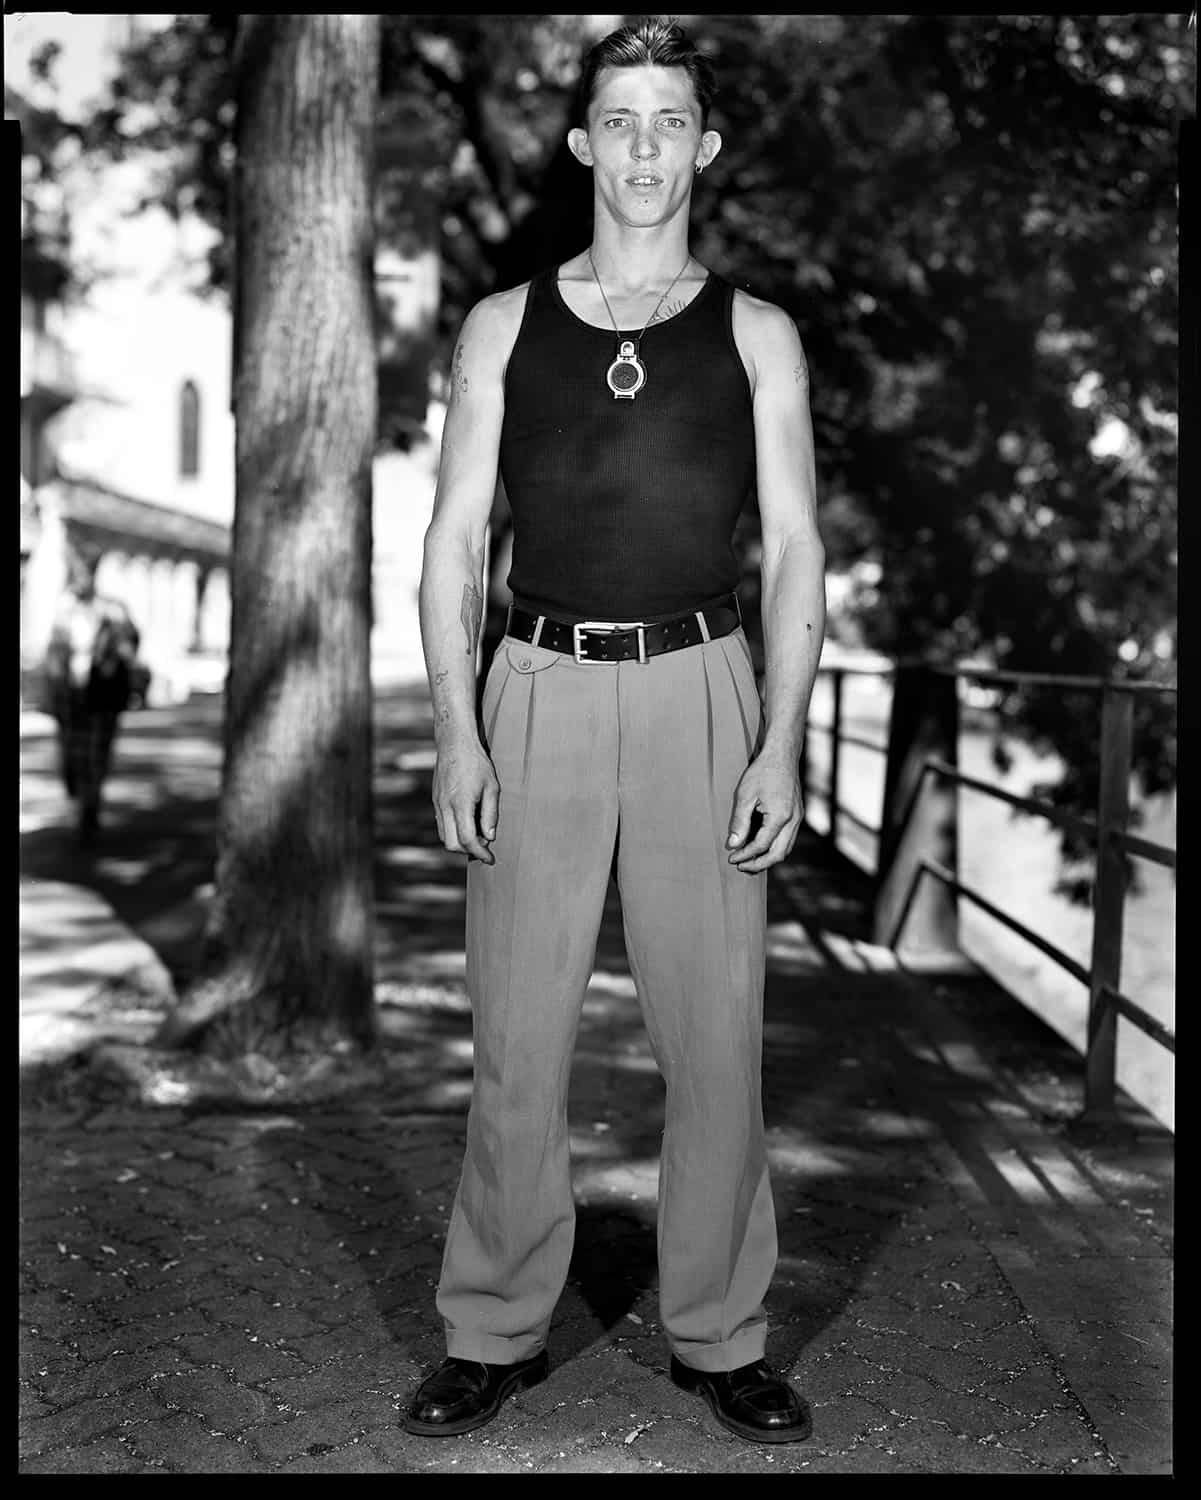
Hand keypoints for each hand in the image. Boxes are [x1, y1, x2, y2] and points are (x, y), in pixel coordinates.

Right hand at [432, 736, 498, 864]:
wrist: (454, 743)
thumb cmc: (477, 763)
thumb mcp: (492, 787)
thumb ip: (490, 814)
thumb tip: (489, 837)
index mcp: (461, 804)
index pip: (468, 840)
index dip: (480, 853)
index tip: (490, 859)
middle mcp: (445, 806)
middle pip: (452, 843)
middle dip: (468, 850)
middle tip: (485, 844)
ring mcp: (438, 804)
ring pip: (444, 836)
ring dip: (459, 842)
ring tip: (477, 833)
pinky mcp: (435, 800)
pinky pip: (441, 824)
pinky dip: (453, 831)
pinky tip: (466, 822)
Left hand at [726, 752, 802, 873]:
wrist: (782, 755)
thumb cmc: (762, 772)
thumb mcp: (744, 795)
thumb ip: (739, 822)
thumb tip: (733, 845)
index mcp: (780, 817)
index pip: (760, 846)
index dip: (744, 855)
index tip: (731, 858)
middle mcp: (793, 821)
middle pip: (778, 854)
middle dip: (758, 864)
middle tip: (740, 866)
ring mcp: (798, 819)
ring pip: (786, 849)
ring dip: (768, 858)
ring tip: (749, 861)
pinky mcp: (797, 815)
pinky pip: (788, 839)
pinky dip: (775, 848)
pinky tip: (761, 847)